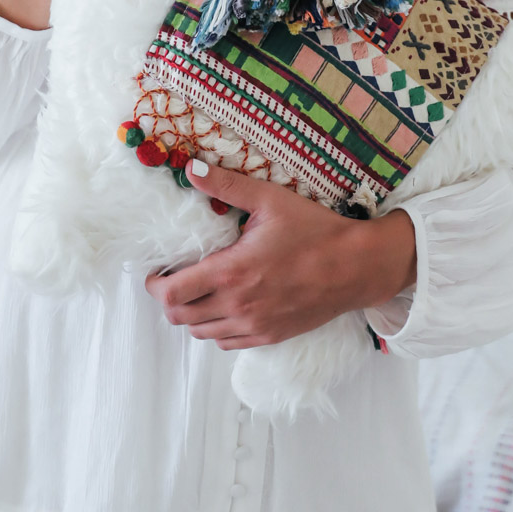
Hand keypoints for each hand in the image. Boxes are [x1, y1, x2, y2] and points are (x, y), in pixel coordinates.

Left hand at [144, 161, 416, 349]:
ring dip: (192, 315)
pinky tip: (224, 308)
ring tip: (198, 292)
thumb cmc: (316, 231)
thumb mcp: (270, 200)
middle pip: (180, 317)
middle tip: (174, 279)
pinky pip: (227, 343)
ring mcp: (254, 326)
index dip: (155, 284)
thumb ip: (228, 185)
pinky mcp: (269, 336)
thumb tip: (191, 169)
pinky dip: (216, 329)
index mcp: (232, 272)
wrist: (357, 267)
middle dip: (169, 299)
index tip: (158, 270)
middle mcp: (238, 306)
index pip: (172, 294)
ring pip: (201, 333)